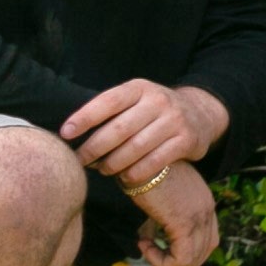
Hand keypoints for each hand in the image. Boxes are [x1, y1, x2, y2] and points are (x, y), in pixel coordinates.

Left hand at [63, 78, 221, 188]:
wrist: (200, 113)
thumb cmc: (152, 111)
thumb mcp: (135, 100)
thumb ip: (109, 111)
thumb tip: (70, 133)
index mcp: (140, 88)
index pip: (108, 101)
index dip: (85, 117)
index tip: (65, 133)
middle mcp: (159, 101)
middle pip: (119, 129)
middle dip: (93, 148)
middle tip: (79, 160)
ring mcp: (175, 120)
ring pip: (134, 149)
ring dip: (112, 164)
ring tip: (101, 169)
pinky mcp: (186, 141)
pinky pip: (153, 163)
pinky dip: (134, 173)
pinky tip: (124, 176)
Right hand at [124, 161, 219, 265]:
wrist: (141, 156)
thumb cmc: (144, 172)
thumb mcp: (158, 197)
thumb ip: (159, 218)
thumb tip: (147, 238)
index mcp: (204, 202)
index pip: (208, 238)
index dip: (185, 248)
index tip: (157, 241)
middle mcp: (208, 210)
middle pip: (205, 251)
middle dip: (178, 259)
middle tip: (152, 250)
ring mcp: (199, 216)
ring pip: (193, 259)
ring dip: (166, 261)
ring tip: (146, 246)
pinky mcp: (184, 223)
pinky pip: (180, 259)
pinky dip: (161, 260)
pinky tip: (144, 244)